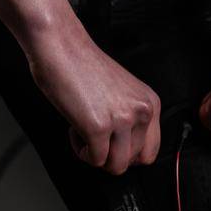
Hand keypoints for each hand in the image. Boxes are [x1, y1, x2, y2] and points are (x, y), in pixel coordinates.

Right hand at [24, 18, 161, 173]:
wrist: (60, 45)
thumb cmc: (82, 64)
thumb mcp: (121, 91)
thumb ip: (130, 116)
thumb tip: (126, 149)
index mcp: (149, 102)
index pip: (151, 151)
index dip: (128, 154)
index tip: (112, 145)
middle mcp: (141, 111)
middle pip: (133, 161)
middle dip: (111, 155)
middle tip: (95, 136)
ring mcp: (121, 119)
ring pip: (115, 166)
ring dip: (96, 155)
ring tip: (84, 130)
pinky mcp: (98, 127)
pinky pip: (94, 160)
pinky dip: (80, 150)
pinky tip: (74, 128)